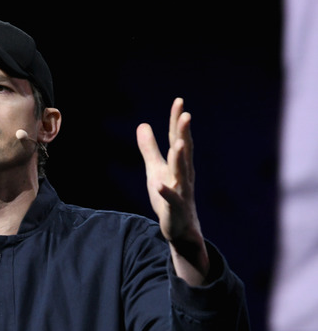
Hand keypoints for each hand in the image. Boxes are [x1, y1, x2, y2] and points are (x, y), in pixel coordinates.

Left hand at [137, 98, 208, 281]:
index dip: (177, 121)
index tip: (179, 101)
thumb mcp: (155, 169)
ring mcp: (182, 191)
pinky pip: (171, 199)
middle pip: (184, 151)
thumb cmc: (169, 196)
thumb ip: (149, 148)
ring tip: (179, 144)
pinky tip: (159, 185)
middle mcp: (184, 175)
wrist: (181, 228)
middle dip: (184, 134)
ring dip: (181, 159)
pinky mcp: (176, 208)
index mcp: (179, 164)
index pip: (178, 138)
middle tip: (186, 115)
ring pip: (182, 174)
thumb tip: (143, 124)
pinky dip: (166, 192)